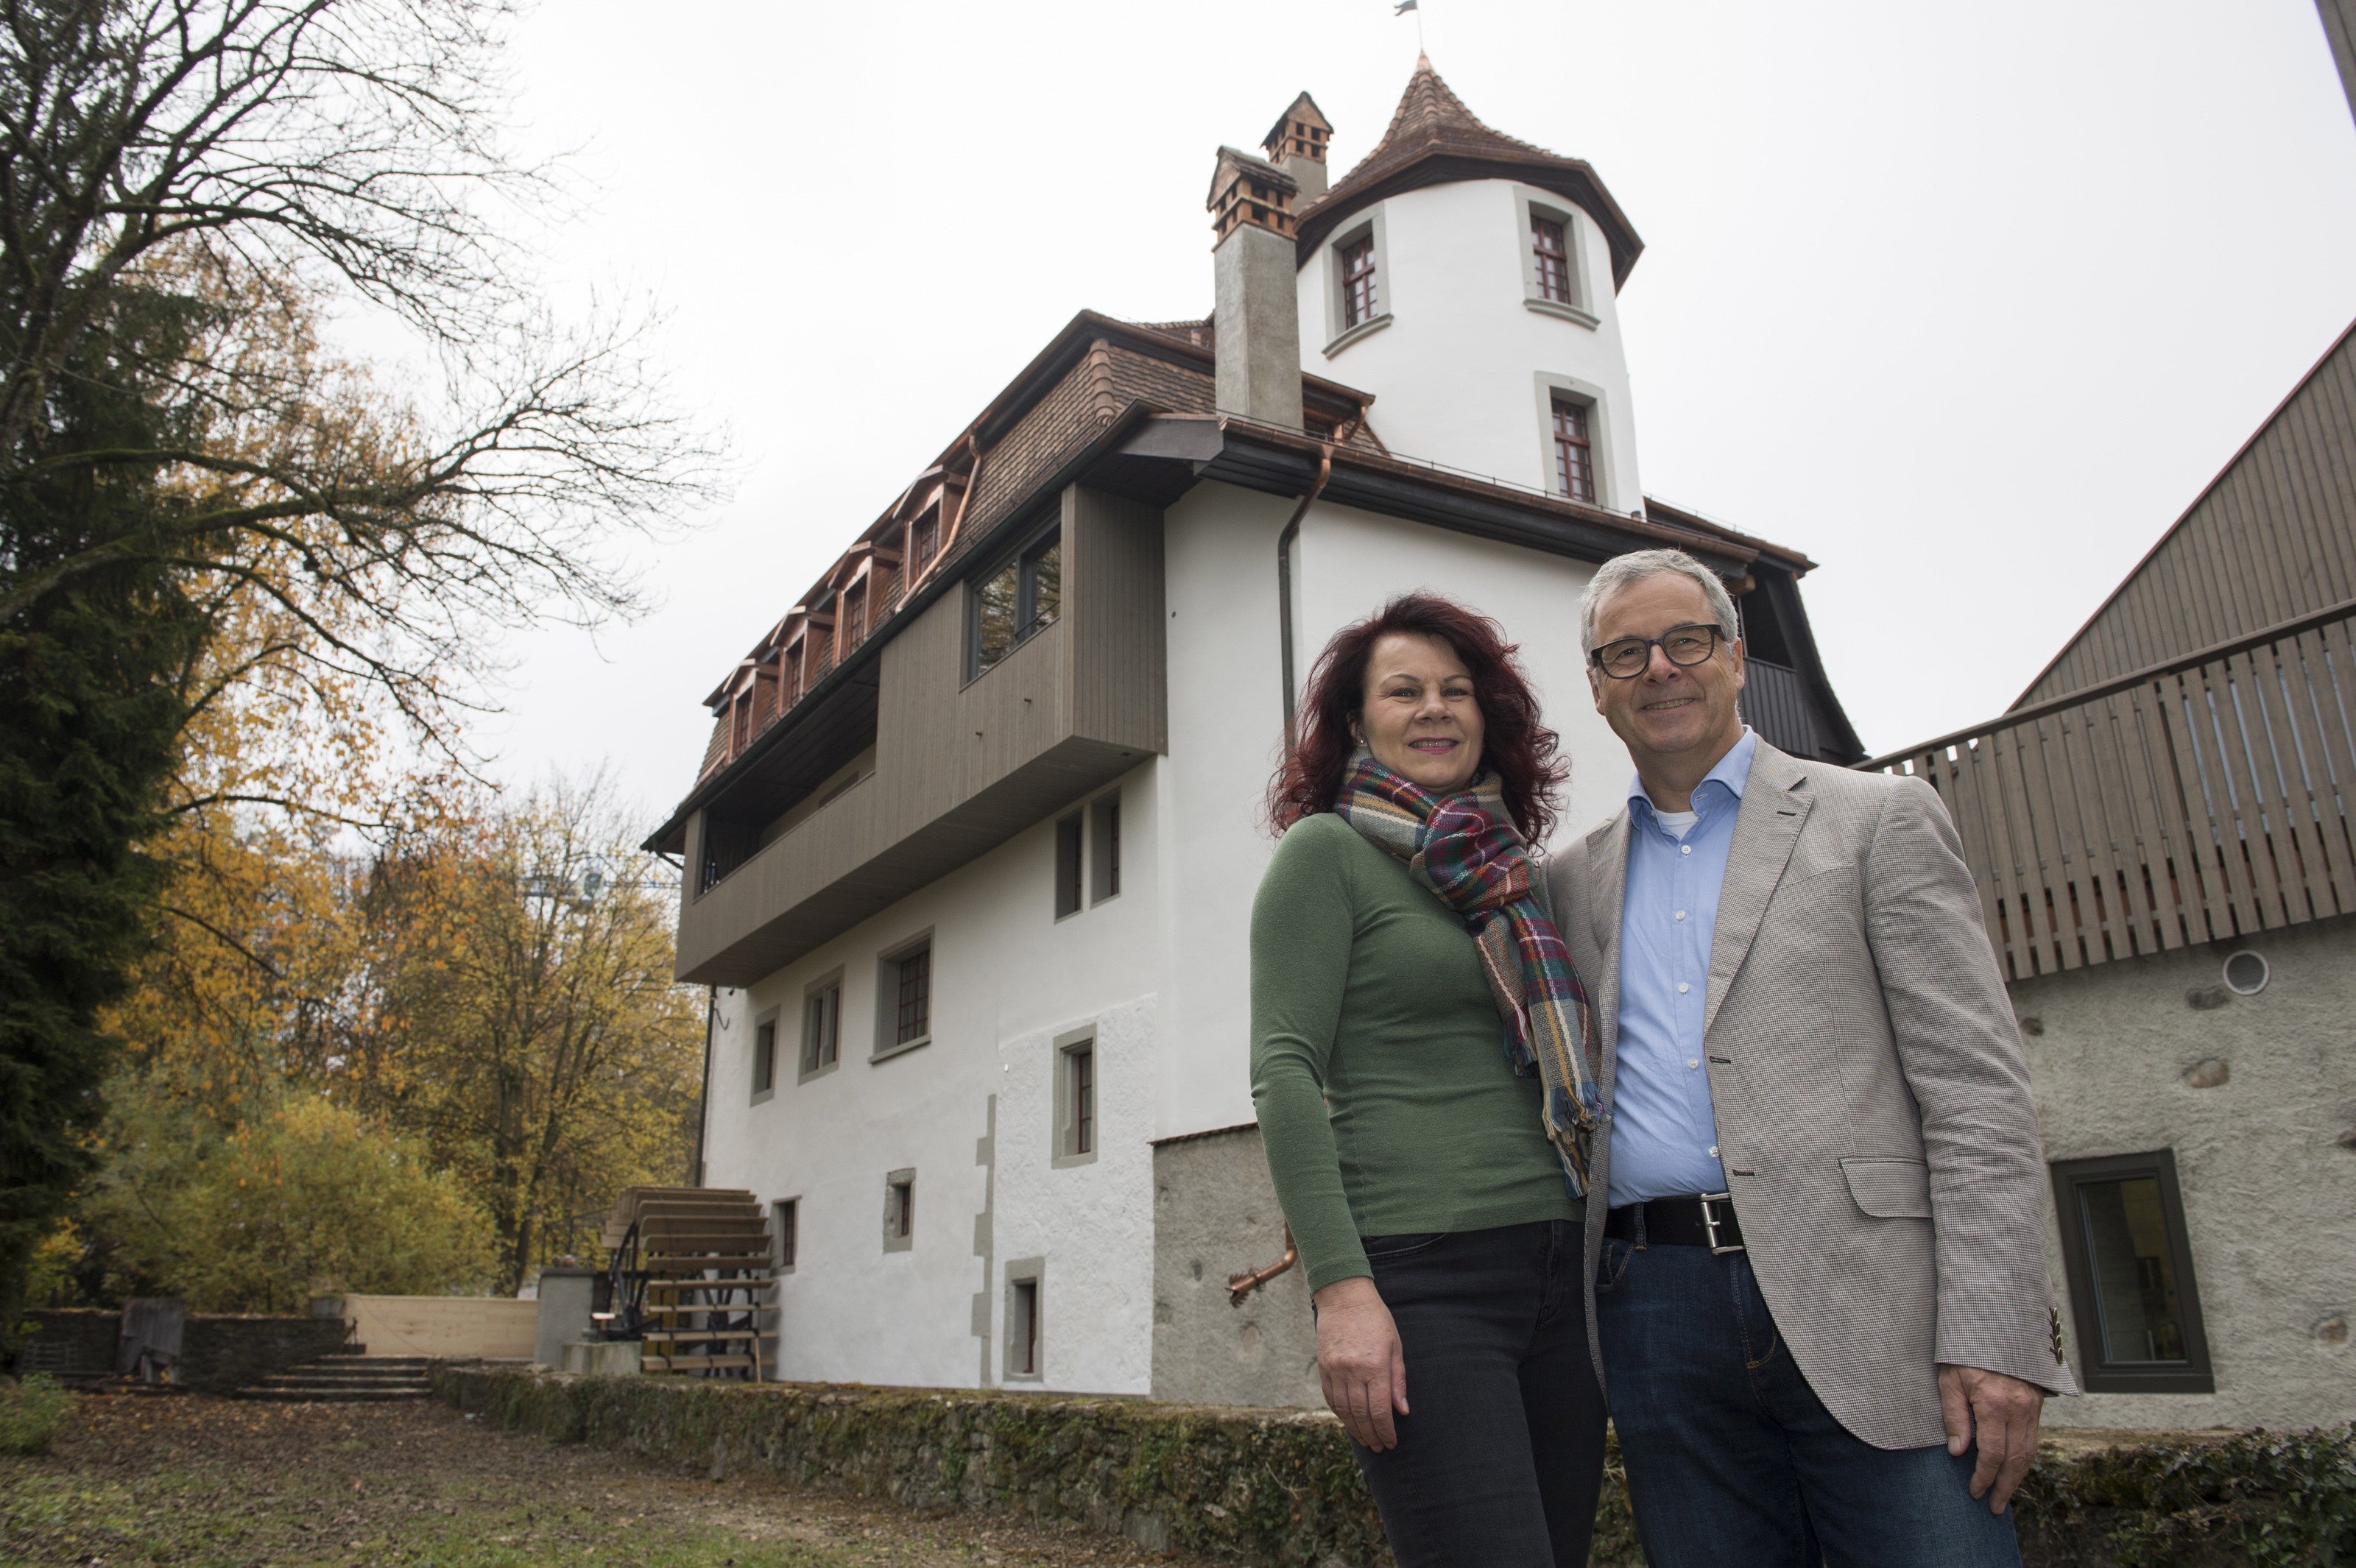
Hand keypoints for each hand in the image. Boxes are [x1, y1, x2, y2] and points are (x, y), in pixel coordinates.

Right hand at [1314, 1276, 1408, 1449]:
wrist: (1344, 1297)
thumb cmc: (1375, 1319)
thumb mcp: (1395, 1346)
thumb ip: (1398, 1380)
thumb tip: (1402, 1411)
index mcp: (1375, 1366)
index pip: (1380, 1410)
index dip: (1386, 1431)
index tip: (1391, 1442)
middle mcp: (1353, 1370)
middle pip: (1361, 1414)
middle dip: (1372, 1435)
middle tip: (1379, 1447)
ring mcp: (1335, 1369)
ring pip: (1344, 1410)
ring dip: (1355, 1429)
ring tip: (1365, 1439)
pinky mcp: (1323, 1367)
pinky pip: (1330, 1398)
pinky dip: (1339, 1413)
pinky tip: (1348, 1421)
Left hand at [1938, 1364, 2043, 1513]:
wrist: (1995, 1322)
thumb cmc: (1965, 1350)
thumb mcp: (1950, 1380)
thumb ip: (1955, 1417)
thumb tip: (1957, 1452)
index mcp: (1995, 1403)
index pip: (1992, 1454)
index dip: (1983, 1477)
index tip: (1975, 1492)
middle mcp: (2019, 1408)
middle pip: (2016, 1460)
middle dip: (2005, 1487)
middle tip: (1994, 1507)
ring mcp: (2031, 1405)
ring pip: (2029, 1452)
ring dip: (2018, 1478)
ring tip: (2005, 1496)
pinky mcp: (2036, 1402)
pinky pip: (2033, 1438)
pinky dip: (2025, 1459)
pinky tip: (2015, 1470)